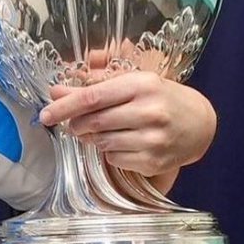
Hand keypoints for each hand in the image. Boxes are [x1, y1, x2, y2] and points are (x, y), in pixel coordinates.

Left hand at [38, 72, 216, 190]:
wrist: (199, 123)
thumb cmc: (159, 97)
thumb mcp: (131, 82)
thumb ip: (93, 85)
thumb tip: (56, 92)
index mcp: (141, 85)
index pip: (92, 98)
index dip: (64, 107)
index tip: (44, 114)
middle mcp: (150, 111)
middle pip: (93, 122)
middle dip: (77, 124)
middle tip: (76, 123)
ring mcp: (154, 139)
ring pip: (101, 142)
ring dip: (92, 138)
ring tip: (103, 130)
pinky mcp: (154, 161)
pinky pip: (114, 159)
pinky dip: (110, 152)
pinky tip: (122, 142)